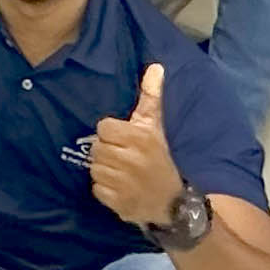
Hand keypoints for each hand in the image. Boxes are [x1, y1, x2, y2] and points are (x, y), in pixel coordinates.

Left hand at [84, 64, 189, 232]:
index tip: (122, 139)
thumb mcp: (156, 127)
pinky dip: (105, 190)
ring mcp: (124, 183)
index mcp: (140, 138)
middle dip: (107, 152)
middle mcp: (131, 160)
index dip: (111, 133)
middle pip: (97, 149)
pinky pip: (97, 189)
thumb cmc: (160, 159)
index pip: (103, 127)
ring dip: (104, 171)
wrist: (175, 203)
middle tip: (121, 157)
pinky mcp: (118, 203)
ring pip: (94, 169)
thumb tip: (155, 66)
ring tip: (120, 172)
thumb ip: (151, 97)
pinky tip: (119, 188)